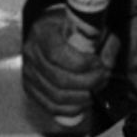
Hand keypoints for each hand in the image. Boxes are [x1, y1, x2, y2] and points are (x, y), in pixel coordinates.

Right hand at [22, 6, 117, 120]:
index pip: (57, 54)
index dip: (81, 64)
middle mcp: (31, 52)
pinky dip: (71, 109)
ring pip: (56, 96)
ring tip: (96, 89)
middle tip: (103, 77)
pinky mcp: (31, 88)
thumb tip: (107, 65)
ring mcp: (29, 72)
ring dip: (82, 98)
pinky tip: (84, 101)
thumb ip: (104, 43)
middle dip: (88, 83)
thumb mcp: (92, 27)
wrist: (55, 30)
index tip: (98, 63)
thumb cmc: (73, 27)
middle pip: (59, 79)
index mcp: (43, 32)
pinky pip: (51, 107)